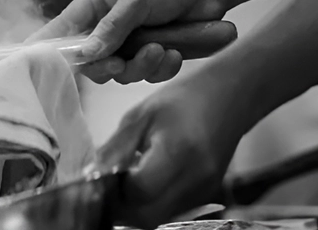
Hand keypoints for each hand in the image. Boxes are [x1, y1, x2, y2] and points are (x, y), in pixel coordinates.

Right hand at [31, 0, 225, 83]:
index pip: (62, 28)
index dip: (47, 47)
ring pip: (121, 71)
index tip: (30, 63)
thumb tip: (87, 54)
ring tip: (162, 50)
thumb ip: (112, 28)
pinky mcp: (154, 52)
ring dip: (142, 66)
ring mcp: (131, 39)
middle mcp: (109, 22)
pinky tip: (175, 53)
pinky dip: (162, 67)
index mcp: (97, 1)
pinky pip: (148, 73)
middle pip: (92, 60)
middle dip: (109, 65)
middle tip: (121, 63)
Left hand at [97, 70, 247, 227]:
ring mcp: (203, 192)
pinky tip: (144, 182)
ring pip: (160, 218)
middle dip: (121, 207)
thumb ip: (115, 148)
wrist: (228, 99)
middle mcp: (194, 179)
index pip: (139, 190)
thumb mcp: (141, 115)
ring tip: (123, 183)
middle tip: (106, 188)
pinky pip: (172, 211)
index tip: (100, 177)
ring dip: (136, 208)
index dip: (115, 188)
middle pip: (149, 215)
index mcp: (177, 152)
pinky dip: (153, 203)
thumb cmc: (180, 100)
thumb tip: (89, 175)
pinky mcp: (206, 195)